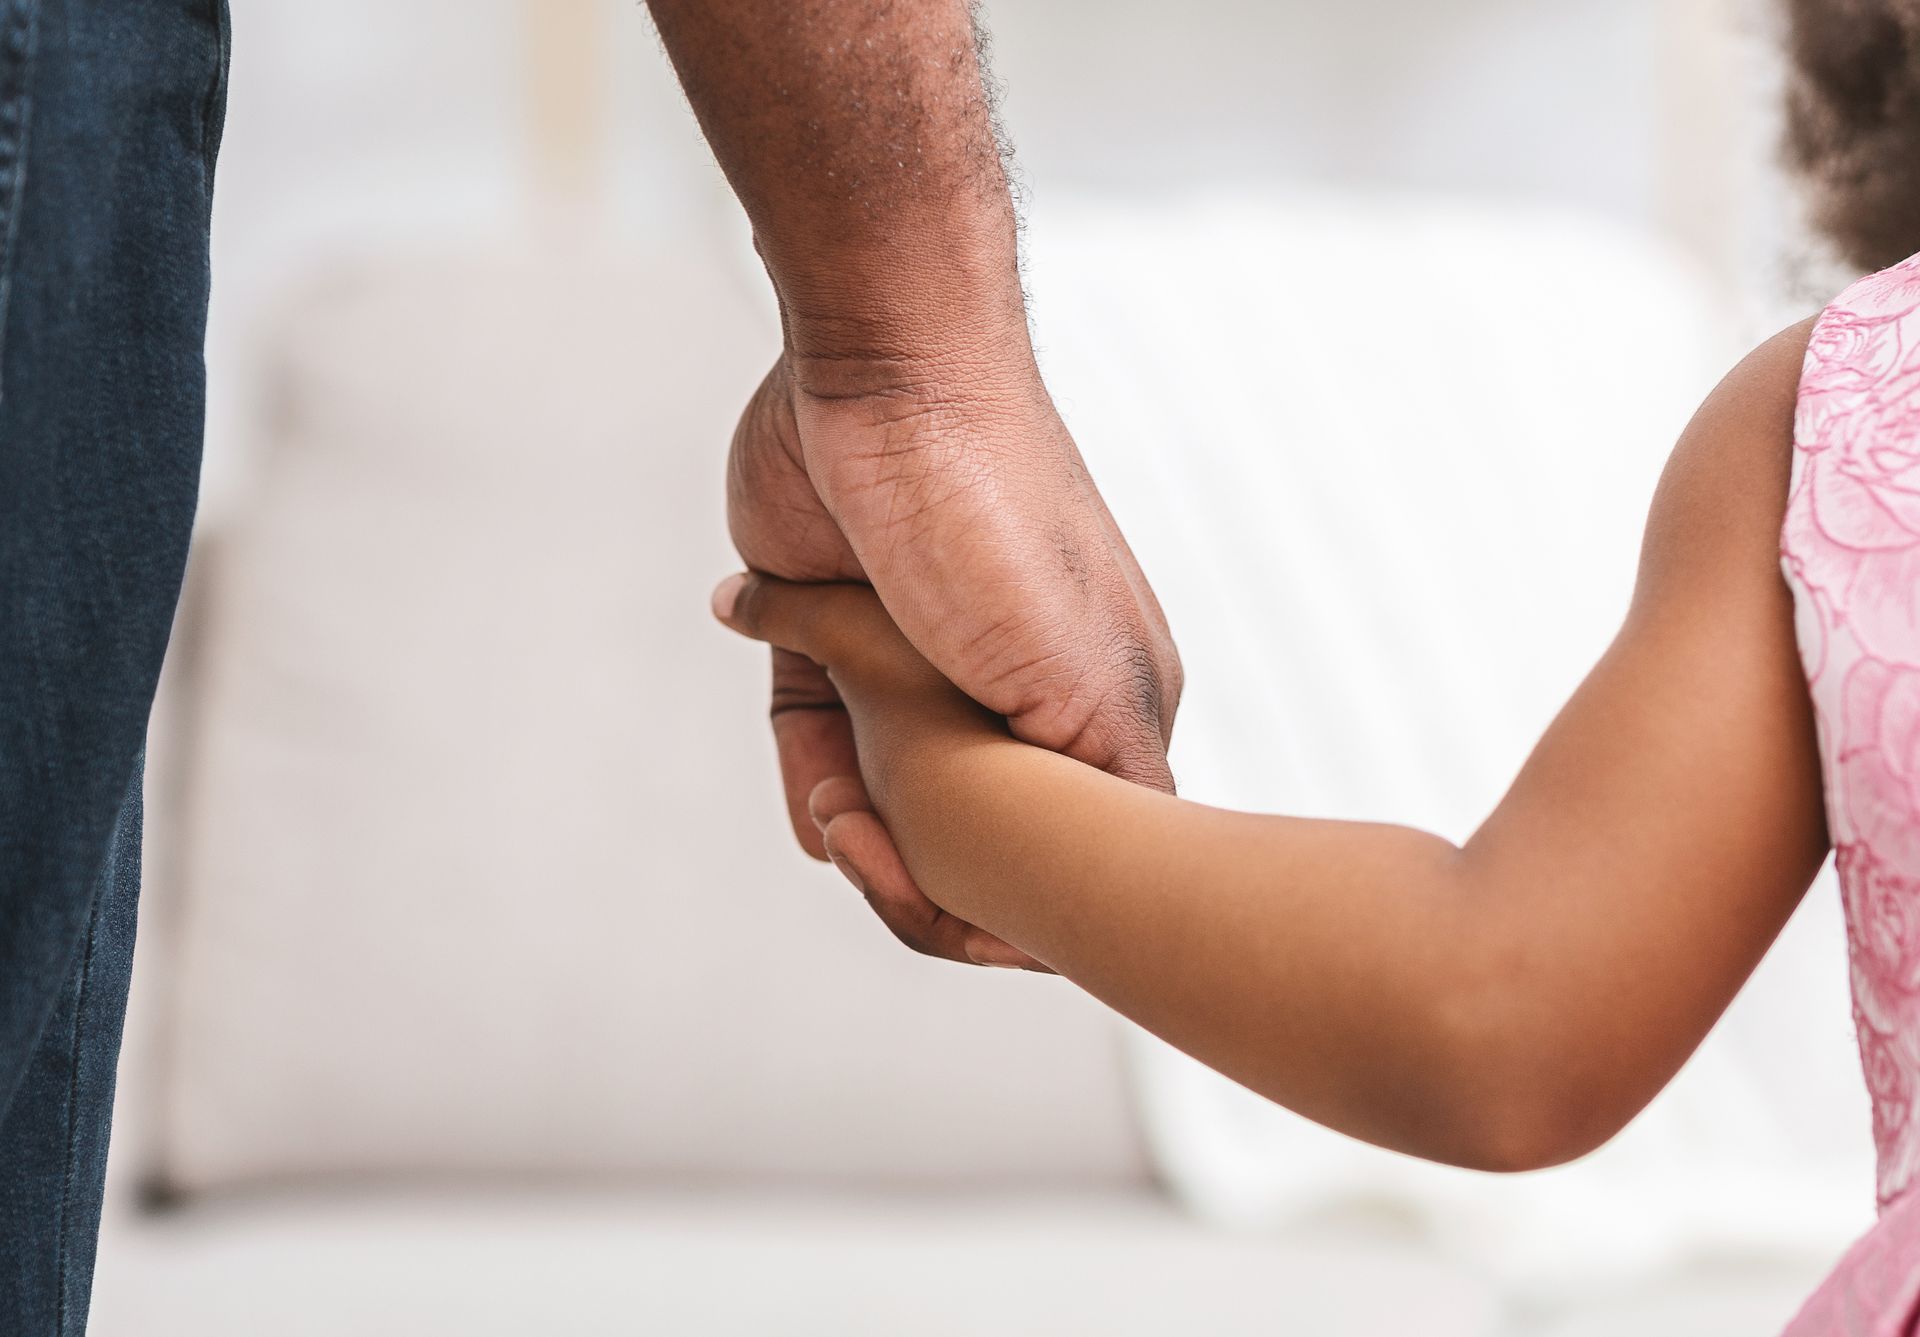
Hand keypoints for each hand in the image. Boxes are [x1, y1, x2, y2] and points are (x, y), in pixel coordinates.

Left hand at [725, 349, 1179, 966]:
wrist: (887, 377)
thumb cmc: (997, 521)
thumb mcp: (1083, 678)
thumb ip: (1116, 778)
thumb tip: (1142, 877)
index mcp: (1098, 704)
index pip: (1066, 852)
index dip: (1003, 901)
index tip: (946, 889)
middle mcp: (1016, 691)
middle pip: (964, 834)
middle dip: (912, 858)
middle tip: (863, 829)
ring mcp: (923, 661)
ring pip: (885, 791)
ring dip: (853, 813)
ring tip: (834, 802)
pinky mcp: (836, 628)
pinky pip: (816, 733)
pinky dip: (806, 773)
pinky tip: (811, 792)